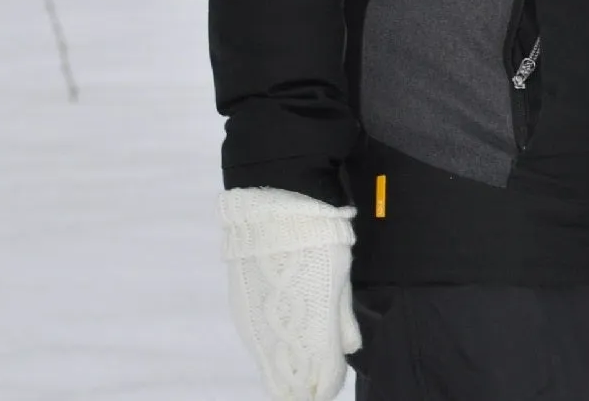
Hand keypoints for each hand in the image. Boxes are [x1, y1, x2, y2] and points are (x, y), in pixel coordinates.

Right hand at [219, 187, 360, 399]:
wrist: (272, 205)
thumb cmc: (316, 237)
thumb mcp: (340, 275)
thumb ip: (342, 317)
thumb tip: (349, 348)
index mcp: (312, 334)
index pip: (323, 381)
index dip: (330, 382)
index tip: (334, 375)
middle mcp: (279, 341)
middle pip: (289, 385)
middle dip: (305, 383)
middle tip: (319, 371)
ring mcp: (254, 327)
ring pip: (272, 365)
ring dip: (286, 365)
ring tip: (301, 353)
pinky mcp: (239, 310)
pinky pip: (258, 342)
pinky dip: (271, 345)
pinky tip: (282, 332)